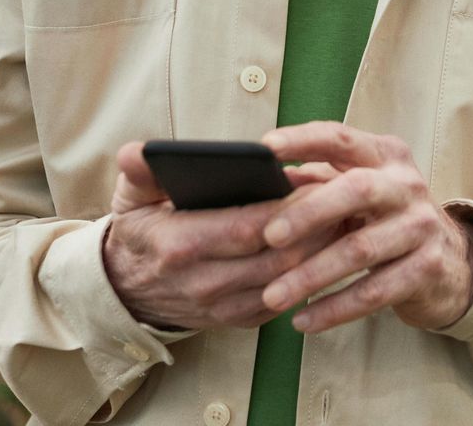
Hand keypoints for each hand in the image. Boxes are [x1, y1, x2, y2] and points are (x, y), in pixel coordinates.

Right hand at [100, 140, 340, 329]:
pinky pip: (285, 298)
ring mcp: (223, 307)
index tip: (317, 182)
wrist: (127, 291)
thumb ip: (140, 172)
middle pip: (277, 256)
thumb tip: (136, 152)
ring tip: (343, 215)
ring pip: (288, 280)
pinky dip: (309, 273)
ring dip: (320, 250)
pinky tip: (326, 245)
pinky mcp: (239, 319)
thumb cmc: (140, 233)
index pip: (247, 227)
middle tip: (344, 195)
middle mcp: (204, 283)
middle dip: (316, 226)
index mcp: (180, 245)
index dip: (287, 207)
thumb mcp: (131, 198)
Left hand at [257, 121, 472, 334]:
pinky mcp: (427, 268)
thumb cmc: (385, 219)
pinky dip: (336, 309)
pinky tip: (304, 321)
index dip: (304, 139)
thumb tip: (261, 185)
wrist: (450, 262)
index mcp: (385, 156)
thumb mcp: (358, 192)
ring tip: (273, 295)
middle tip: (268, 236)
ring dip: (312, 275)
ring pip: (360, 249)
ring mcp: (421, 226)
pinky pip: (374, 292)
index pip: (342, 139)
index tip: (266, 148)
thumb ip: (316, 183)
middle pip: (357, 190)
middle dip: (308, 212)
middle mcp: (407, 185)